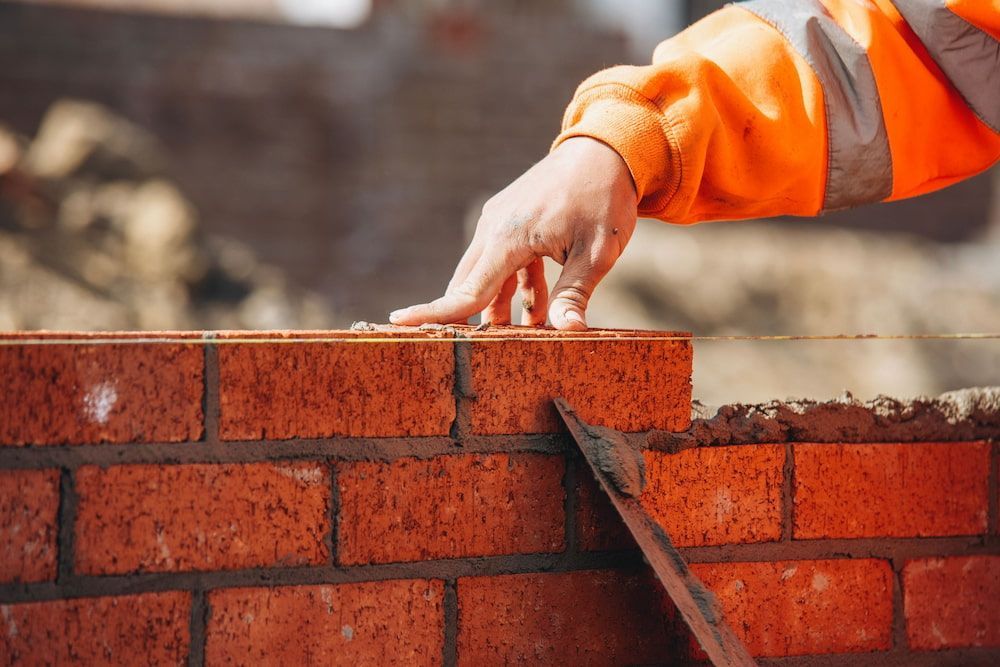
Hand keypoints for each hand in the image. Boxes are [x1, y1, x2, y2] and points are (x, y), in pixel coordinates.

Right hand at [390, 137, 637, 329]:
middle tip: (480, 355)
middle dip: (473, 320)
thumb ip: (575, 293)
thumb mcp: (597, 252)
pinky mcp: (510, 219)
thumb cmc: (603, 199)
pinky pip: (501, 260)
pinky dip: (514, 285)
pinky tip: (537, 308)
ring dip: (501, 305)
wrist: (605, 150)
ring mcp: (499, 221)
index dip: (435, 312)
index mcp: (509, 238)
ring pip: (486, 275)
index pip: (467, 290)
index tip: (398, 323)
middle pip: (470, 286)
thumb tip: (569, 332)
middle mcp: (494, 228)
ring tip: (526, 335)